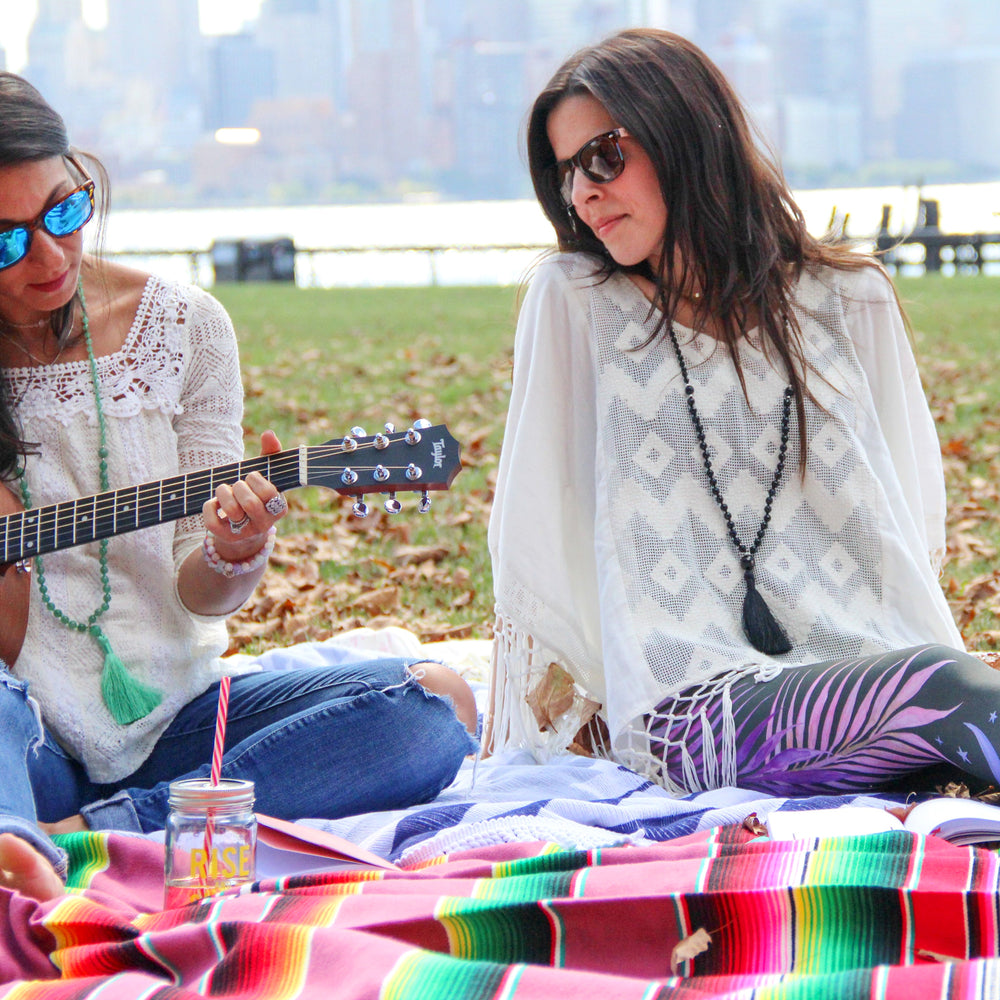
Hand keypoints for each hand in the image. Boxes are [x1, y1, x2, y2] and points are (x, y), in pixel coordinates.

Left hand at [202, 431, 286, 558]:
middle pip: (250, 503)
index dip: (256, 480)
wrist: (245, 530)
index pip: (269, 492)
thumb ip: (270, 454)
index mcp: (279, 509)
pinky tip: (214, 503)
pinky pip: (212, 521)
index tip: (251, 477)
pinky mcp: (226, 537)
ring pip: (231, 511)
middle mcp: (264, 524)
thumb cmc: (256, 495)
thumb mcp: (265, 476)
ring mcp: (245, 533)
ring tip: (224, 490)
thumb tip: (268, 433)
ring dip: (223, 493)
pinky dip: (209, 506)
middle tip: (237, 485)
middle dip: (238, 487)